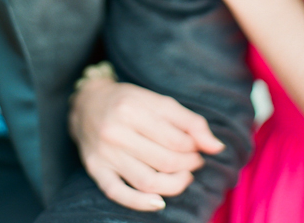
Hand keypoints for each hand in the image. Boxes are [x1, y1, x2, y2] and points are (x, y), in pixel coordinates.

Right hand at [69, 78, 224, 211]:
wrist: (86, 104)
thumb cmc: (127, 101)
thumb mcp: (157, 101)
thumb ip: (188, 121)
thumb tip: (217, 146)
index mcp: (132, 108)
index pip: (176, 138)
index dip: (195, 147)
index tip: (199, 147)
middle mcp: (115, 131)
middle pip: (164, 160)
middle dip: (188, 165)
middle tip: (195, 162)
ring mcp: (104, 153)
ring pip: (147, 181)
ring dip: (174, 184)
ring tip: (184, 177)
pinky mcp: (95, 170)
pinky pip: (119, 193)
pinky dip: (141, 203)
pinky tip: (159, 202)